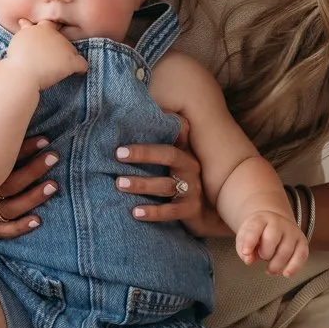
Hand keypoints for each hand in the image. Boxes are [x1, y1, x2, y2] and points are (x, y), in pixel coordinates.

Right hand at [0, 134, 59, 239]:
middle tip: (53, 156)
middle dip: (34, 169)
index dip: (23, 148)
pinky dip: (19, 227)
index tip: (43, 138)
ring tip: (53, 185)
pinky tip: (37, 220)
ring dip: (34, 196)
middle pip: (10, 183)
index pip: (0, 158)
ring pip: (10, 207)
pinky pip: (1, 230)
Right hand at [4, 20, 88, 90]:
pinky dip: (80, 69)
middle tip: (48, 61)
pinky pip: (82, 64)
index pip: (51, 26)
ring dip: (67, 58)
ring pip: (72, 51)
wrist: (21, 73)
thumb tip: (23, 21)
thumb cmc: (16, 60)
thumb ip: (25, 30)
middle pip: (62, 40)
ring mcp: (64, 47)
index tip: (46, 45)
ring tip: (57, 69)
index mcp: (42, 28)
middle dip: (58, 48)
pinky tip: (77, 73)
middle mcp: (55, 35)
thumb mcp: (18, 39)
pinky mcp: (70, 61)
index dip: (50, 35)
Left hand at [117, 136, 232, 238]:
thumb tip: (160, 114)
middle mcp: (190, 169)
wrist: (210, 211)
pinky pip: (171, 211)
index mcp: (185, 155)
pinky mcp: (190, 210)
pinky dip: (153, 212)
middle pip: (169, 157)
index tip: (121, 148)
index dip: (145, 145)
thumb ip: (172, 140)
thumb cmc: (187, 181)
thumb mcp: (182, 160)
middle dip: (143, 154)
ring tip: (120, 183)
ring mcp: (192, 190)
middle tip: (118, 156)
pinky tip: (136, 212)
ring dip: (142, 184)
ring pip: (166, 185)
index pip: (166, 144)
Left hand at [235, 207, 308, 277]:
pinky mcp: (302, 241)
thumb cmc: (258, 233)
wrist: (275, 223)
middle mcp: (278, 223)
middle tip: (262, 257)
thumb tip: (248, 260)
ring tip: (270, 268)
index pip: (254, 229)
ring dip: (276, 265)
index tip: (245, 252)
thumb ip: (243, 248)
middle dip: (265, 254)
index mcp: (261, 219)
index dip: (249, 241)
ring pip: (286, 250)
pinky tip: (285, 273)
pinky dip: (294, 267)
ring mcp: (292, 231)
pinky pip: (301, 255)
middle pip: (271, 239)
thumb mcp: (245, 237)